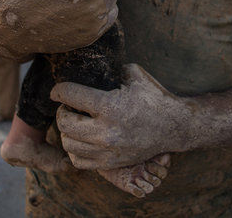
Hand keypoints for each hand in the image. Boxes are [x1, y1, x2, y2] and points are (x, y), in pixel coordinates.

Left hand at [51, 64, 190, 169]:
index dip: (59, 90)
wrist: (174, 127)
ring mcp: (108, 150)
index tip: (57, 91)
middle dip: (61, 111)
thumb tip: (90, 66)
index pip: (70, 95)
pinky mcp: (111, 164)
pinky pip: (79, 161)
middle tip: (67, 107)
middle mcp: (107, 131)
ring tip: (74, 122)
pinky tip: (81, 140)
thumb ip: (110, 70)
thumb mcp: (134, 74)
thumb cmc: (153, 98)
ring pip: (68, 143)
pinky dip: (75, 150)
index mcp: (110, 105)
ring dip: (66, 131)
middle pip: (64, 122)